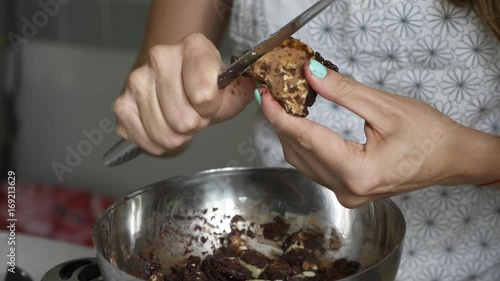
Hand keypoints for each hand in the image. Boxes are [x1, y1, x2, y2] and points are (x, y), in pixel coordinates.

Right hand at [113, 33, 254, 154]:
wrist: (178, 82)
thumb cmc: (205, 86)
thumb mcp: (231, 88)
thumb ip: (245, 90)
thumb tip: (254, 89)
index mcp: (193, 47)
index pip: (204, 94)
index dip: (211, 109)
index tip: (211, 104)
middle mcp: (160, 57)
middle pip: (184, 119)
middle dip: (195, 125)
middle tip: (195, 115)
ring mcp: (137, 80)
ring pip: (165, 134)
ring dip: (177, 136)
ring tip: (180, 120)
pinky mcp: (122, 104)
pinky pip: (144, 140)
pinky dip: (157, 143)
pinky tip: (163, 128)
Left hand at [259, 59, 497, 207]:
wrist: (451, 159)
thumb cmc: (429, 135)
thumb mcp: (385, 107)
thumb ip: (343, 91)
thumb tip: (309, 75)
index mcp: (357, 172)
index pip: (305, 139)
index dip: (279, 115)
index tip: (264, 96)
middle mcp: (348, 190)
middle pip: (299, 152)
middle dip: (282, 122)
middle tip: (272, 94)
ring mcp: (348, 195)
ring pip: (303, 163)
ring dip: (291, 135)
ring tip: (283, 106)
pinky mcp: (349, 193)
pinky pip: (315, 169)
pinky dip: (305, 147)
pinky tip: (301, 127)